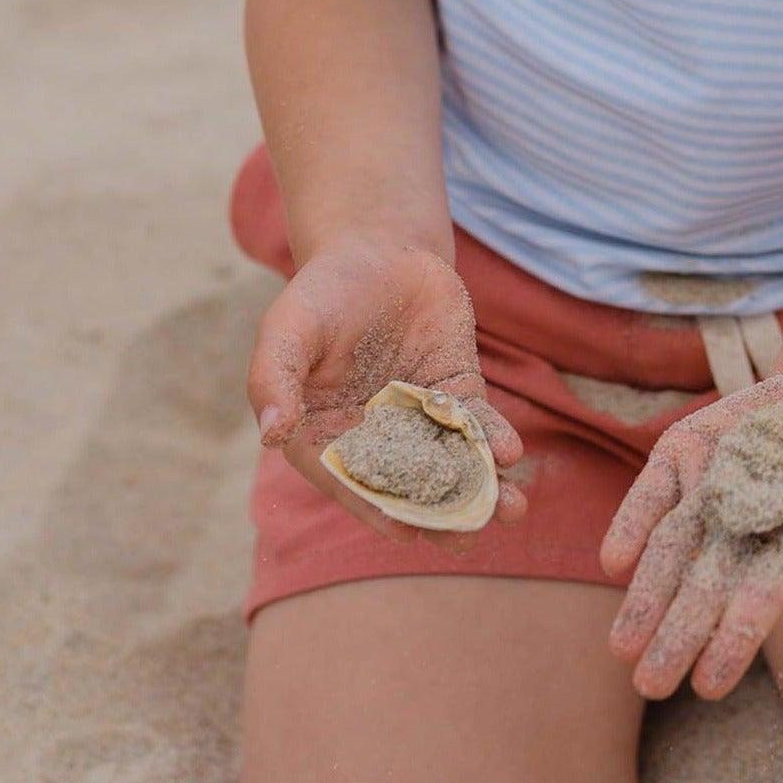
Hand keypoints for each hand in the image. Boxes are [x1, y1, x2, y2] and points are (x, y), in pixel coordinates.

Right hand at [245, 231, 526, 544]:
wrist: (378, 248)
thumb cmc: (322, 293)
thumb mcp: (288, 329)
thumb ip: (273, 377)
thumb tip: (271, 432)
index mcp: (326, 438)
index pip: (354, 487)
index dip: (380, 512)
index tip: (408, 534)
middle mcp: (375, 438)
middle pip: (411, 488)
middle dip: (444, 516)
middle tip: (474, 534)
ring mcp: (419, 416)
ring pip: (451, 463)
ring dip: (482, 489)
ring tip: (512, 509)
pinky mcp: (455, 390)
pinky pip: (476, 423)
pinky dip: (493, 439)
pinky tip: (509, 452)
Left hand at [600, 366, 782, 699]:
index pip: (765, 597)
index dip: (738, 637)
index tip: (709, 685)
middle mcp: (753, 526)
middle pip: (709, 588)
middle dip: (677, 634)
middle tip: (646, 688)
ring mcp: (717, 491)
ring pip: (674, 550)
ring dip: (644, 595)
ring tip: (618, 650)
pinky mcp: (692, 454)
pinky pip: (657, 491)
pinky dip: (633, 521)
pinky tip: (610, 560)